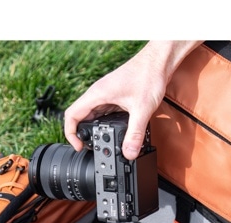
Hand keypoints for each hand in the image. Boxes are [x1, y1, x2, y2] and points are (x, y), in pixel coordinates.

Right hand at [64, 41, 201, 159]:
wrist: (159, 61)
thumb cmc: (149, 75)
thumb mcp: (141, 110)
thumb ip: (135, 134)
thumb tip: (129, 153)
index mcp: (97, 94)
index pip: (71, 115)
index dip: (70, 134)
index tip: (78, 146)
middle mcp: (98, 94)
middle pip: (80, 117)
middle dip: (83, 135)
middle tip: (93, 148)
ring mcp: (106, 95)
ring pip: (92, 116)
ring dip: (95, 130)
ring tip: (103, 144)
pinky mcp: (115, 97)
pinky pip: (104, 114)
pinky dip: (105, 125)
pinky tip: (114, 133)